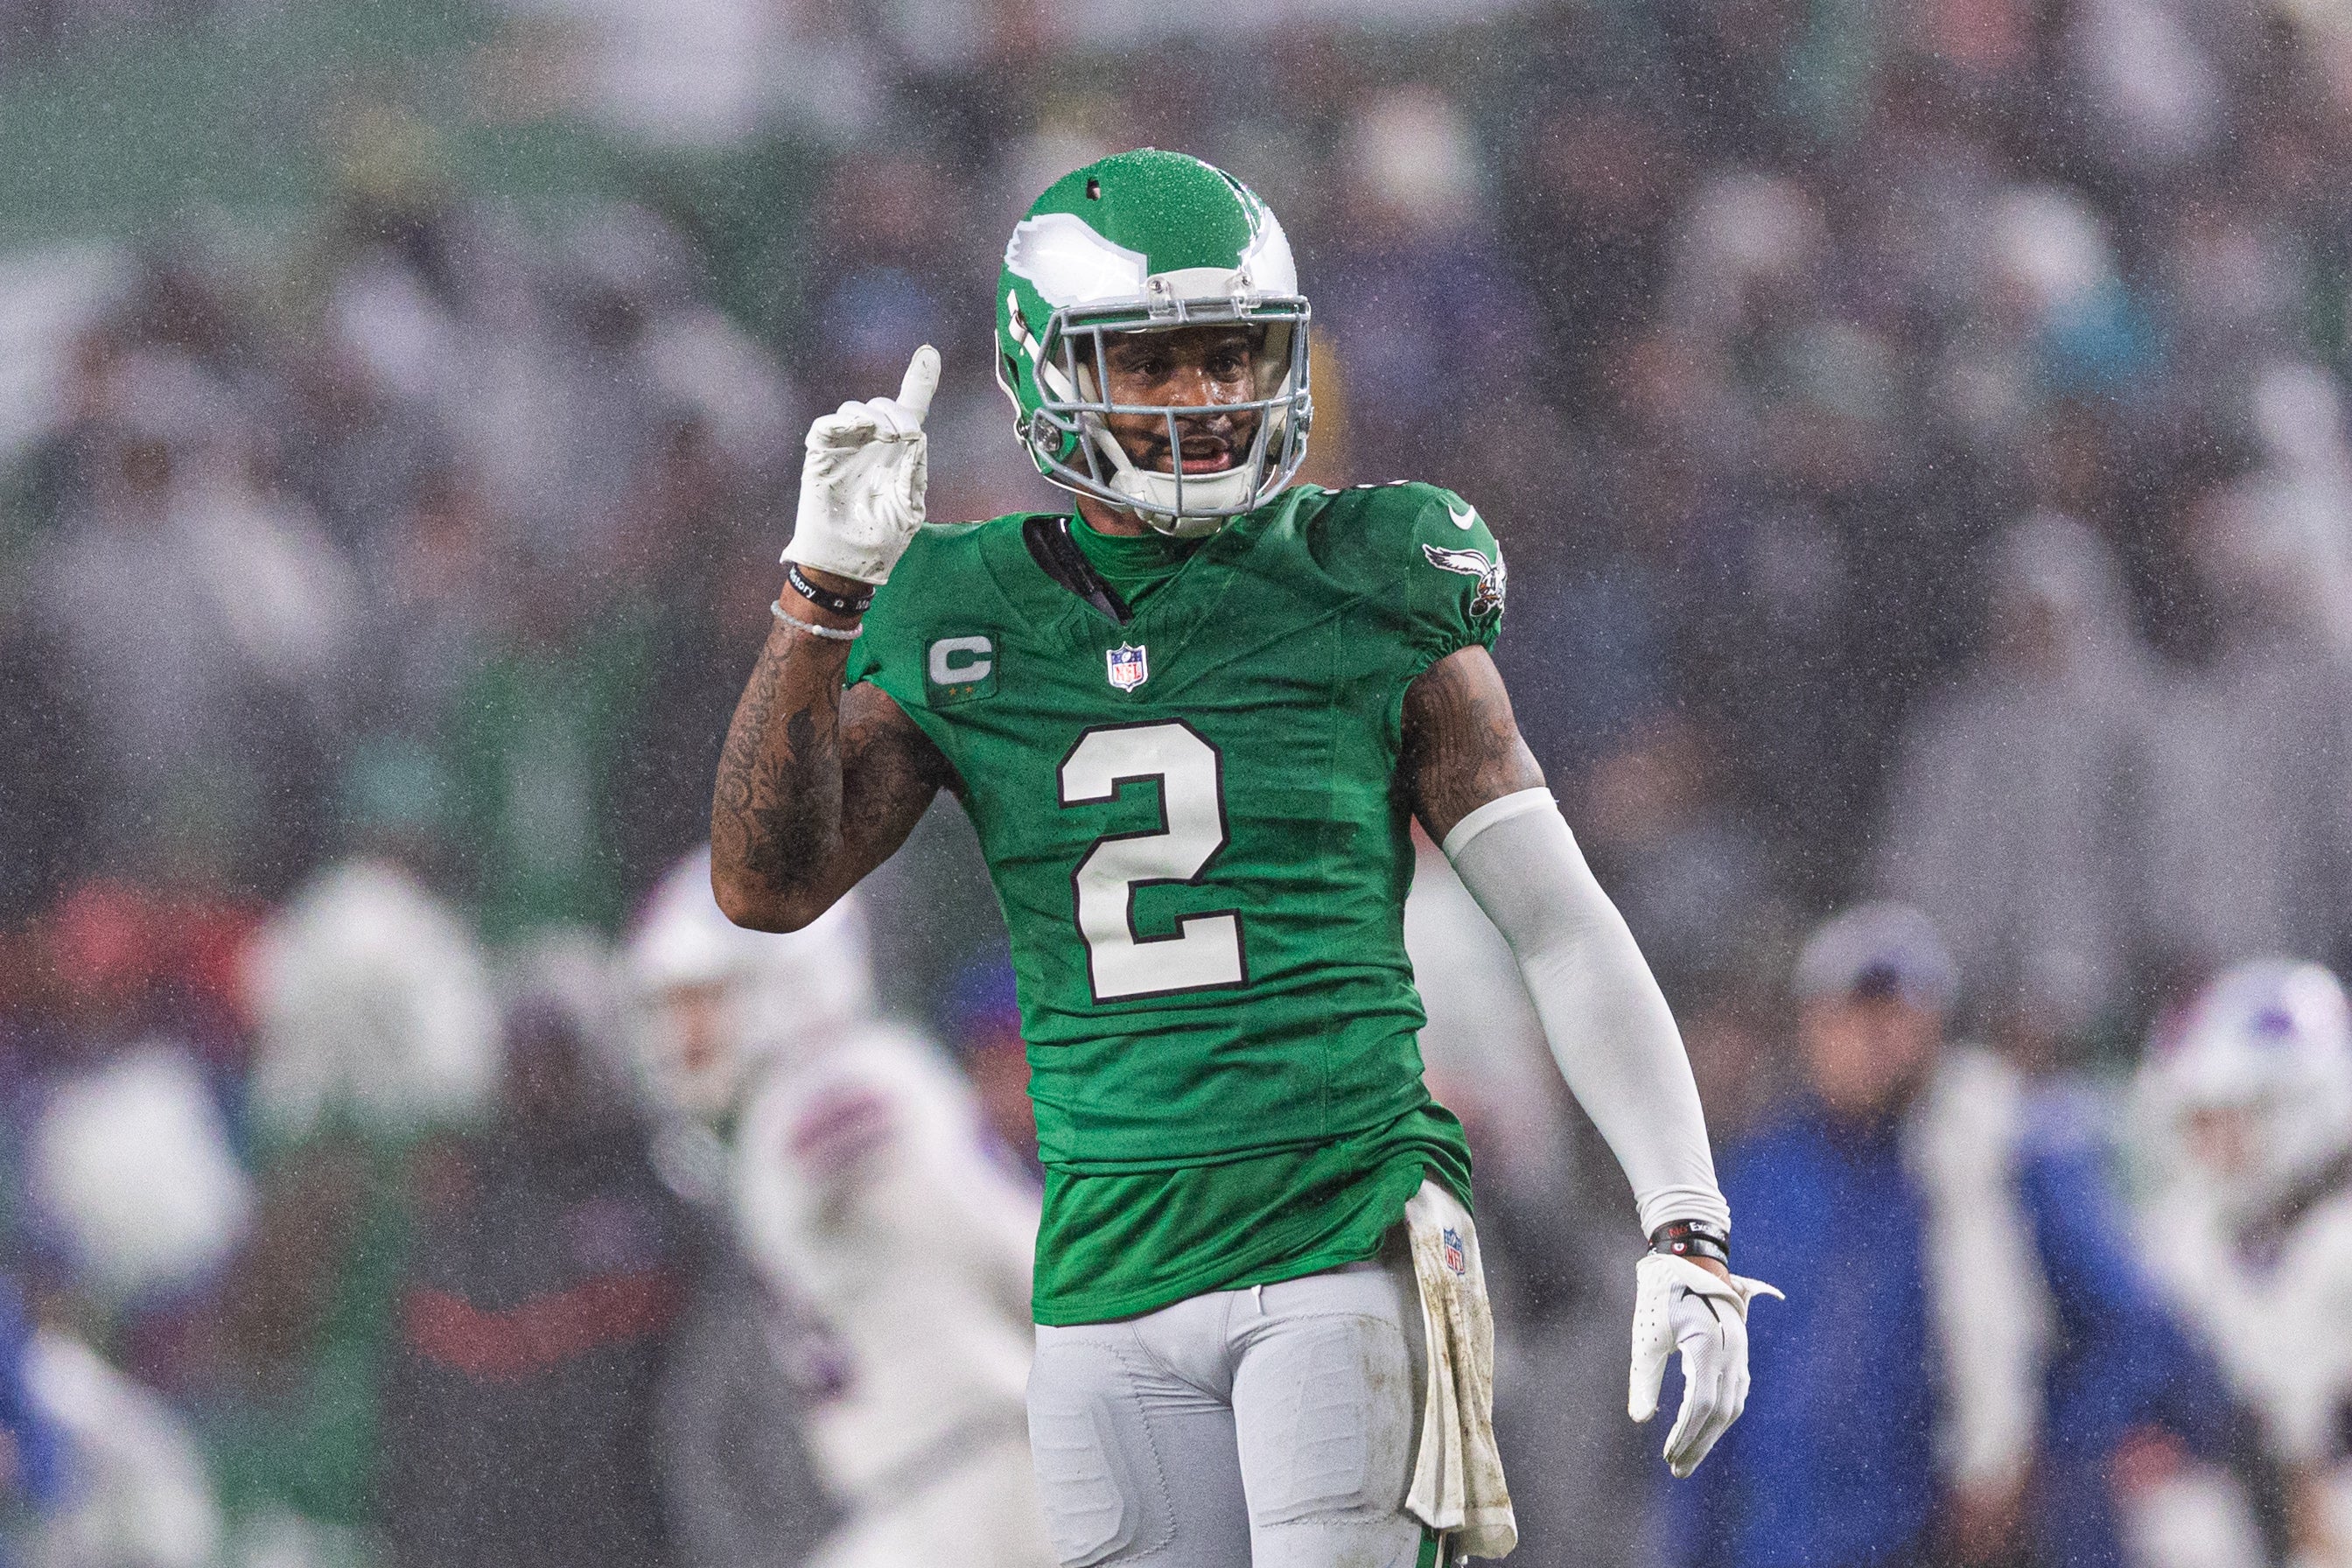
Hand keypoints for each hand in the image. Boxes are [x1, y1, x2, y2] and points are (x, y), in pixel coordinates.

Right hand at [783, 346, 938, 585]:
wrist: (847, 562)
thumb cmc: (881, 540)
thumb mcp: (910, 504)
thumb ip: (914, 465)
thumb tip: (914, 431)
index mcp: (899, 455)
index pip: (911, 410)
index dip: (920, 379)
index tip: (930, 353)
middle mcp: (873, 445)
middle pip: (886, 404)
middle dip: (897, 412)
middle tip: (902, 435)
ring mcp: (847, 448)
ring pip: (857, 408)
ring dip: (873, 416)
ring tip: (883, 438)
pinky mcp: (821, 455)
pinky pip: (827, 424)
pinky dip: (842, 421)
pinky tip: (858, 430)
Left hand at [1629, 1251, 1782, 1477]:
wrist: (1689, 1260)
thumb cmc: (1661, 1295)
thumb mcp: (1647, 1336)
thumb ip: (1644, 1378)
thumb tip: (1639, 1420)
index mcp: (1708, 1343)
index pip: (1701, 1402)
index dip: (1686, 1434)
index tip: (1668, 1457)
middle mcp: (1731, 1350)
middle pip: (1721, 1411)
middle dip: (1699, 1444)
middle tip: (1677, 1471)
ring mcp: (1740, 1352)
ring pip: (1732, 1405)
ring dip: (1711, 1435)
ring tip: (1686, 1458)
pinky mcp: (1739, 1353)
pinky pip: (1735, 1393)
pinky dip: (1719, 1417)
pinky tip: (1702, 1434)